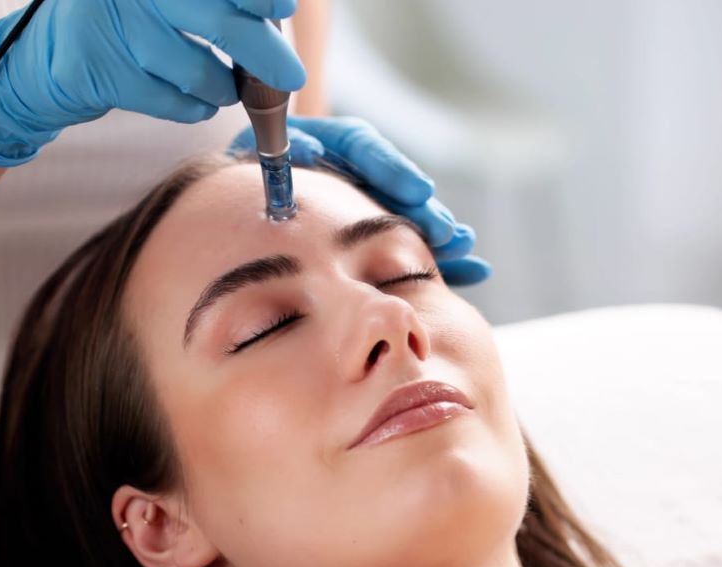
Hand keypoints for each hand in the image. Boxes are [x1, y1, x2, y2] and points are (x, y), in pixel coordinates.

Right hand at [0, 0, 306, 166]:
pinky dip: (192, 107)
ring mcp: (109, 24)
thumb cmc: (125, 25)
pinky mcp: (97, 69)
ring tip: (222, 86)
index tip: (282, 8)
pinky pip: (172, 101)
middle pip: (218, 21)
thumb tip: (277, 13)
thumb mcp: (167, 1)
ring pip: (198, 70)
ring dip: (221, 88)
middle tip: (290, 77)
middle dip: (263, 53)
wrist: (40, 60)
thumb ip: (216, 4)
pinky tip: (193, 99)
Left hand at [230, 116, 491, 285]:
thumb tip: (299, 156)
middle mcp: (354, 171)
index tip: (417, 190)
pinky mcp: (378, 236)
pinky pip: (413, 247)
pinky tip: (474, 269)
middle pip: (395, 186)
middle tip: (445, 230)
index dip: (390, 168)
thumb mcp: (260, 159)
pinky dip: (443, 258)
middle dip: (421, 209)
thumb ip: (281, 162)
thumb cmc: (247, 179)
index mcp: (323, 143)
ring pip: (410, 217)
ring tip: (463, 245)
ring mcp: (370, 203)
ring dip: (440, 233)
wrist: (247, 195)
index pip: (360, 146)